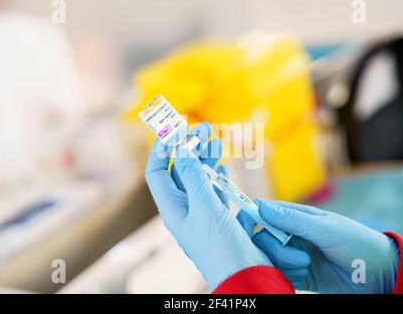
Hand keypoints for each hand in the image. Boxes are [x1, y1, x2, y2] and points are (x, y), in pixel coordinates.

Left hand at [145, 122, 271, 289]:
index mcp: (172, 207)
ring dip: (206, 158)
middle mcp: (184, 208)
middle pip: (181, 171)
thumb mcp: (205, 207)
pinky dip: (218, 177)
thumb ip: (194, 176)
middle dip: (190, 147)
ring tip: (215, 139)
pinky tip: (221, 168)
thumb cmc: (220, 247)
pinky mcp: (220, 217)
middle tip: (204, 126)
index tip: (174, 130)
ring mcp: (202, 213)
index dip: (163, 150)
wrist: (245, 275)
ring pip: (200, 178)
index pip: (158, 172)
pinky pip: (215, 191)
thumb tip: (182, 147)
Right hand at [242, 199, 399, 293]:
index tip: (245, 231)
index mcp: (296, 217)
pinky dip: (286, 276)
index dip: (248, 219)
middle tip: (300, 258)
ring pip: (269, 258)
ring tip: (307, 266)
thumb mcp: (324, 228)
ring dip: (284, 264)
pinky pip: (278, 274)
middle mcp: (291, 234)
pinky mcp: (297, 273)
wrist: (379, 274)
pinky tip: (303, 276)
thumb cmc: (356, 242)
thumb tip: (260, 207)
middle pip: (261, 239)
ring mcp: (293, 253)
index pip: (261, 212)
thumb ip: (292, 220)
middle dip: (275, 250)